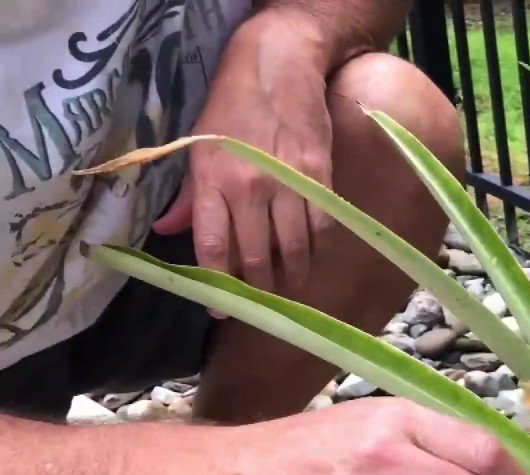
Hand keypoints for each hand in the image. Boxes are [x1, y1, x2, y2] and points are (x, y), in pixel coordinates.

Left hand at [153, 8, 335, 295]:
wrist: (278, 67)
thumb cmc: (231, 104)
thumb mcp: (198, 145)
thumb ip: (189, 195)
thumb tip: (166, 230)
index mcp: (211, 181)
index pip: (214, 248)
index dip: (218, 288)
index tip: (220, 312)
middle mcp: (249, 187)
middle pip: (257, 258)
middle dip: (260, 289)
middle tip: (261, 303)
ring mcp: (288, 184)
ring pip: (294, 250)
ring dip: (292, 276)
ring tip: (288, 287)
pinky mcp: (320, 178)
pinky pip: (321, 229)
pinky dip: (317, 251)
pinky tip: (311, 259)